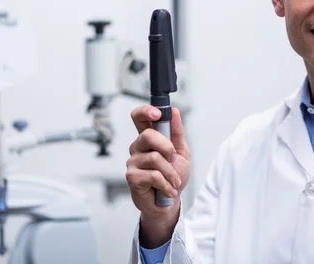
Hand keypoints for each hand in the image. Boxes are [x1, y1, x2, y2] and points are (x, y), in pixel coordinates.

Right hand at [126, 105, 189, 246]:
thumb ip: (176, 133)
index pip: (139, 117)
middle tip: (173, 159)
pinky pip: (153, 175)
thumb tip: (174, 112)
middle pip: (148, 135)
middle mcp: (138, 147)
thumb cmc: (173, 176)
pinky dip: (166, 184)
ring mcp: (133, 162)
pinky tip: (168, 189)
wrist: (169, 202)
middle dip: (167, 147)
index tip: (158, 114)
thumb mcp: (181, 152)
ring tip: (174, 181)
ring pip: (154, 158)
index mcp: (149, 138)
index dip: (146, 111)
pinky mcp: (132, 177)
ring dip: (171, 172)